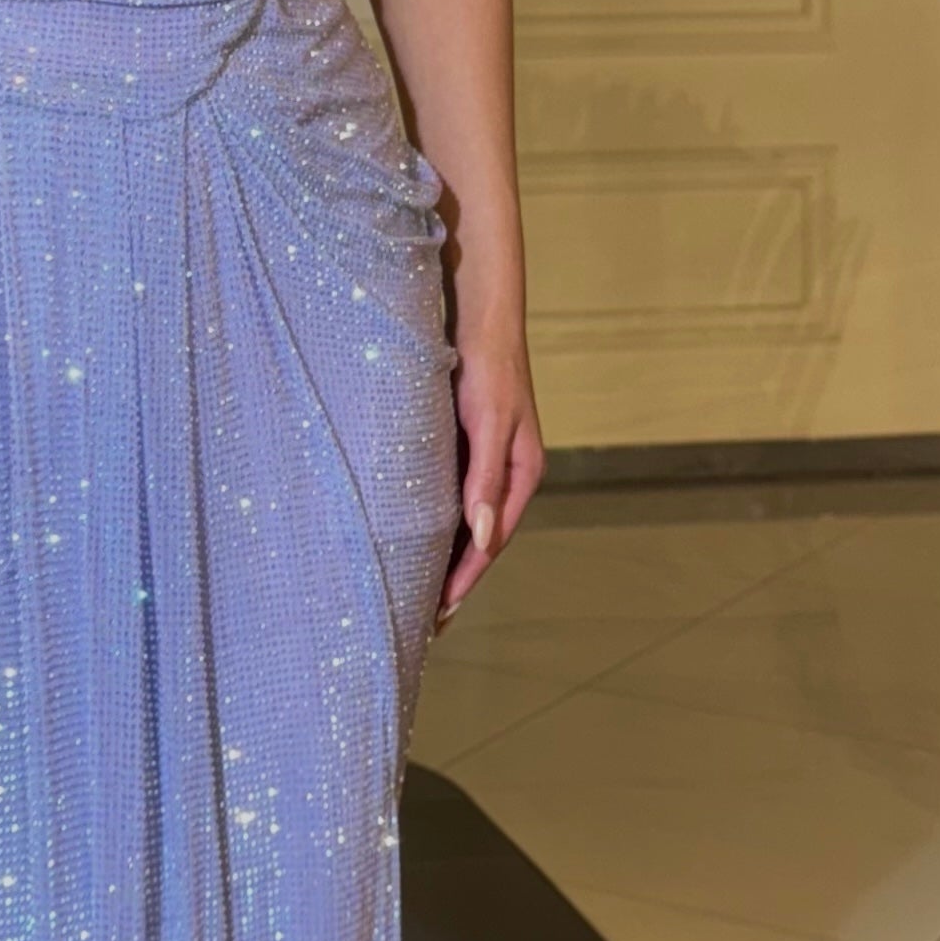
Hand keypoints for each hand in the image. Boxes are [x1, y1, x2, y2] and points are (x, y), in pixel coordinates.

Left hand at [436, 328, 544, 629]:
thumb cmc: (488, 368)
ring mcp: (486, 463)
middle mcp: (506, 475)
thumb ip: (484, 481)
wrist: (481, 319)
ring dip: (446, 556)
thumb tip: (482, 540)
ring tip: (418, 592)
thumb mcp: (487, 424)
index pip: (491, 542)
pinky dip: (439, 526)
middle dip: (455, 579)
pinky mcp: (467, 450)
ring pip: (466, 523)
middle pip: (480, 540)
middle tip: (426, 621)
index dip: (465, 579)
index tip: (439, 612)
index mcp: (522, 475)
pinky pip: (453, 499)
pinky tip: (417, 540)